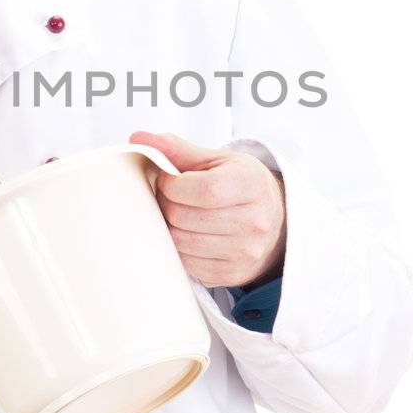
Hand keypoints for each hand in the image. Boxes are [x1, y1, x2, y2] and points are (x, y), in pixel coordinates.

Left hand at [128, 130, 285, 289]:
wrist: (274, 221)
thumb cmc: (240, 186)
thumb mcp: (217, 161)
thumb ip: (177, 149)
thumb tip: (139, 138)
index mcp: (251, 185)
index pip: (203, 189)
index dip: (173, 185)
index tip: (169, 179)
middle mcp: (254, 221)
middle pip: (184, 217)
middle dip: (167, 204)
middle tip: (171, 197)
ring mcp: (244, 252)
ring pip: (180, 242)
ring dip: (169, 226)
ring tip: (179, 213)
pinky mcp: (231, 274)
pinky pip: (186, 263)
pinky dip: (179, 247)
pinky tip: (188, 232)